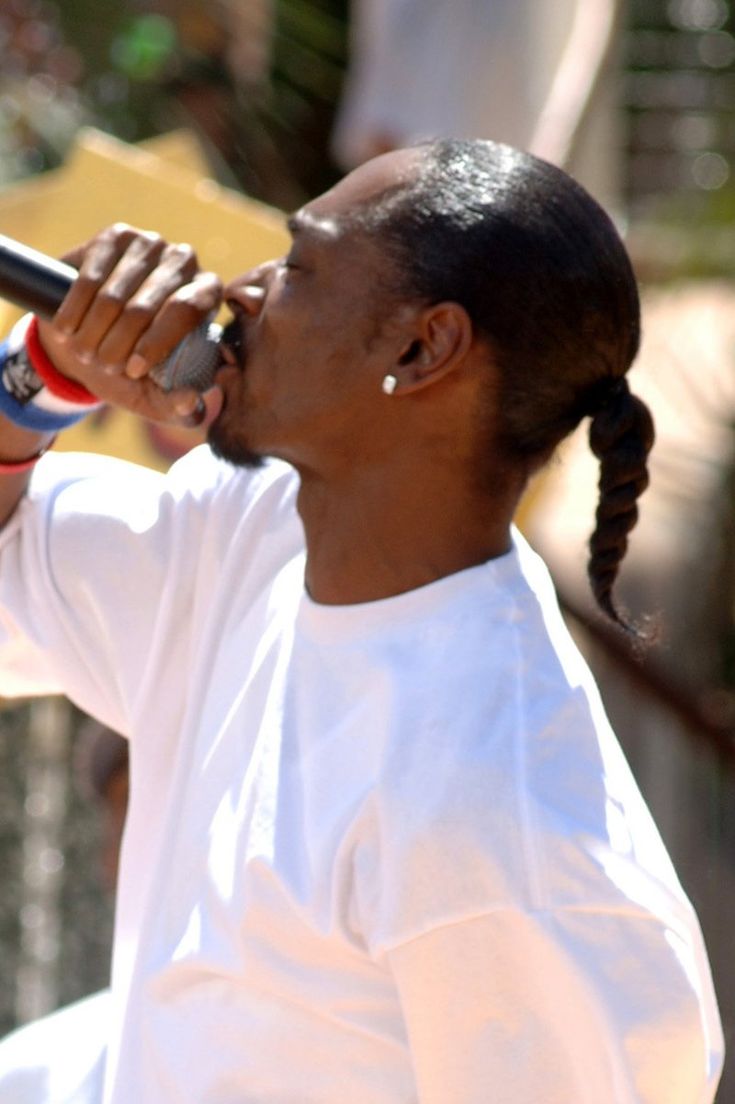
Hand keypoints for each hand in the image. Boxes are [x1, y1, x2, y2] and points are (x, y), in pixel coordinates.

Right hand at [36, 224, 223, 425]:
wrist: (89, 343)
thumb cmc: (130, 372)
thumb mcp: (154, 398)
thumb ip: (178, 407)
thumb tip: (191, 401)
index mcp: (208, 295)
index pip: (186, 309)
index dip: (156, 343)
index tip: (132, 370)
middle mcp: (185, 261)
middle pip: (147, 305)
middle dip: (119, 345)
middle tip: (103, 365)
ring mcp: (150, 244)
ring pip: (115, 295)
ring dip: (94, 332)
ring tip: (86, 351)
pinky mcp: (115, 237)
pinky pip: (89, 278)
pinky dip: (75, 311)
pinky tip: (68, 328)